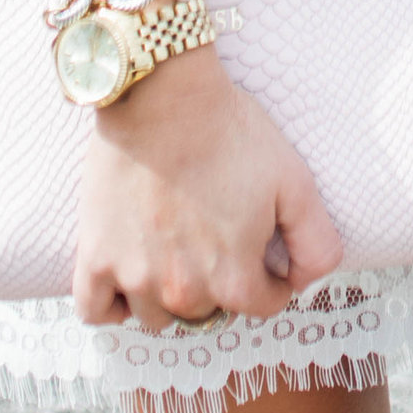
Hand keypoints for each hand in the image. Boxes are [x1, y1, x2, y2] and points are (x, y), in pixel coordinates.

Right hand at [73, 52, 342, 331]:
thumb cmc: (230, 133)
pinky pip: (97, 311)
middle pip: (207, 312)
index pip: (263, 305)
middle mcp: (184, 292)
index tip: (260, 250)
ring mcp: (135, 278)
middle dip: (217, 283)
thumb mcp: (296, 183)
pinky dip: (111, 304)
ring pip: (155, 316)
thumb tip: (304, 282)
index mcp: (235, 280)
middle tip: (213, 236)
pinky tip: (127, 278)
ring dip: (166, 294)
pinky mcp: (95, 258)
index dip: (270, 278)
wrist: (164, 96)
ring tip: (172, 248)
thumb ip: (316, 244)